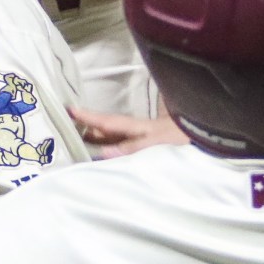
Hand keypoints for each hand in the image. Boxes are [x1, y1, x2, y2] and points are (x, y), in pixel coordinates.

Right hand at [70, 107, 188, 158]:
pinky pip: (118, 146)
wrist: (202, 135)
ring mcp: (137, 138)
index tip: (67, 110)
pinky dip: (106, 148)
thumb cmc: (180, 138)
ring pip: (109, 137)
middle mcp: (132, 131)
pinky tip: (100, 153)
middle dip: (84, 125)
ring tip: (74, 138)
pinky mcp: (144, 147)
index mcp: (133, 127)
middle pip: (103, 128)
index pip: (105, 121)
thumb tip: (104, 152)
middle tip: (62, 124)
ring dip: (93, 137)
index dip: (86, 116)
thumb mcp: (157, 143)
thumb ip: (131, 147)